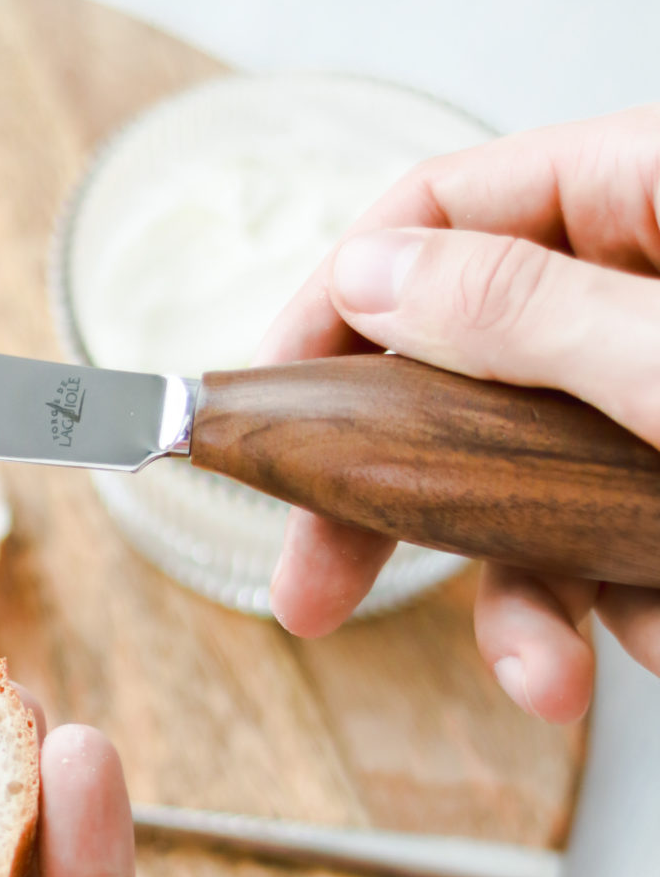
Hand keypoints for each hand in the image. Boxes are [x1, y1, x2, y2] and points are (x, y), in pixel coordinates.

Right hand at [263, 106, 659, 723]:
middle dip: (396, 503)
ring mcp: (659, 391)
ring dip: (531, 598)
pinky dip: (624, 605)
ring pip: (536, 481)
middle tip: (311, 595)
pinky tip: (659, 636)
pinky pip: (615, 535)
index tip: (257, 407)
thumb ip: (521, 311)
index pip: (439, 216)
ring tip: (548, 680)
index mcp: (644, 196)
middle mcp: (642, 290)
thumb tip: (366, 277)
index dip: (335, 306)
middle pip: (460, 373)